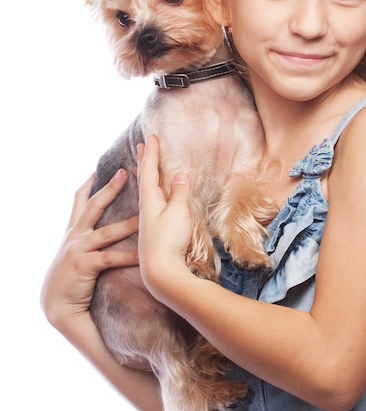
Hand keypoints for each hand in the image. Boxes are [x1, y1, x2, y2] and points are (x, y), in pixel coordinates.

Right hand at [40, 169, 138, 331]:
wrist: (56, 304)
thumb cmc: (71, 277)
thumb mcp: (75, 251)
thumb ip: (88, 237)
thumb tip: (105, 227)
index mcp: (74, 229)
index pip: (81, 199)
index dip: (90, 182)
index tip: (101, 166)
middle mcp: (75, 235)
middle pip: (93, 206)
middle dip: (109, 188)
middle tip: (124, 173)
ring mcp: (78, 249)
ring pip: (106, 232)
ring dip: (127, 224)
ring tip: (144, 216)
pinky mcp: (84, 266)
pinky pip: (109, 258)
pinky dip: (127, 255)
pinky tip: (141, 254)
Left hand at [136, 136, 192, 297]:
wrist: (160, 273)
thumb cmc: (169, 242)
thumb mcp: (178, 213)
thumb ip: (179, 192)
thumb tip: (180, 173)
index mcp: (149, 199)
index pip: (150, 170)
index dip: (151, 153)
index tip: (151, 137)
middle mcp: (145, 207)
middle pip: (143, 178)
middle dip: (144, 160)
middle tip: (142, 145)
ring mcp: (148, 220)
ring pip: (145, 191)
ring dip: (144, 176)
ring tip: (141, 166)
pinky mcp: (152, 231)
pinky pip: (149, 203)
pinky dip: (149, 193)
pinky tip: (151, 198)